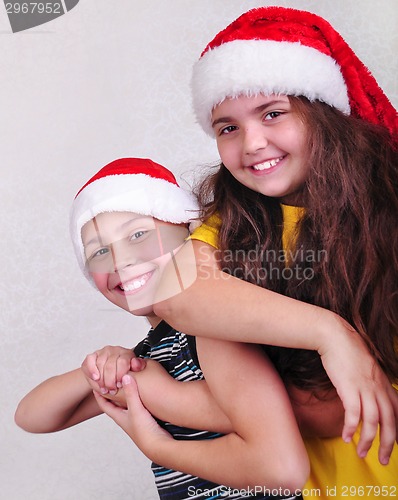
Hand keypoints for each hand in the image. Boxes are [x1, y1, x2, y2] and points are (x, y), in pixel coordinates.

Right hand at [81, 345, 145, 394]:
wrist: (111, 372)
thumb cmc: (123, 374)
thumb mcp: (134, 371)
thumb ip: (137, 366)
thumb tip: (137, 364)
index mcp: (126, 353)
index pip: (123, 362)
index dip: (121, 375)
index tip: (120, 385)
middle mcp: (115, 350)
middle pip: (111, 365)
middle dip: (110, 380)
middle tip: (112, 390)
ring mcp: (103, 352)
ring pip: (100, 364)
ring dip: (101, 379)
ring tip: (104, 388)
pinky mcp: (93, 355)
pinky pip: (90, 360)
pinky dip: (92, 369)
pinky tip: (96, 377)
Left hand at [93, 375, 171, 455]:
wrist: (158, 445)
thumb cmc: (144, 431)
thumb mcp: (136, 409)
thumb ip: (131, 393)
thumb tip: (125, 376)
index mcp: (119, 417)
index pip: (104, 404)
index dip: (98, 394)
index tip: (95, 384)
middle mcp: (125, 418)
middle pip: (114, 404)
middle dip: (110, 393)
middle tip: (109, 381)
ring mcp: (135, 419)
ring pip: (126, 404)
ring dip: (124, 395)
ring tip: (124, 384)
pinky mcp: (145, 418)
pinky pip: (137, 405)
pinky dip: (136, 398)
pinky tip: (141, 393)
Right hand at [319, 315, 397, 464]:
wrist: (334, 335)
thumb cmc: (347, 349)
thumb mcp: (365, 366)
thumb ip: (370, 381)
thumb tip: (368, 395)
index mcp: (383, 383)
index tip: (396, 444)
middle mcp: (378, 387)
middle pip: (390, 422)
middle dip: (388, 444)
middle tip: (382, 459)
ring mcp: (364, 387)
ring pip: (374, 421)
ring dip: (368, 440)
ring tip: (361, 452)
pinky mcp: (349, 387)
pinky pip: (353, 413)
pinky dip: (350, 427)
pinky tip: (345, 436)